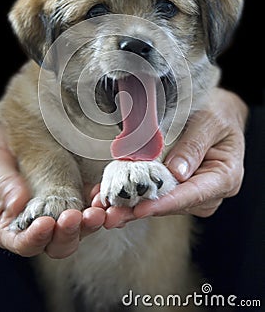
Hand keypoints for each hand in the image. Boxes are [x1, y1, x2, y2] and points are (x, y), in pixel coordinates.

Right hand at [0, 124, 105, 257]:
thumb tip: (17, 205)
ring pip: (80, 230)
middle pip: (56, 244)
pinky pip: (94, 208)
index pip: (23, 244)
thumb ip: (3, 184)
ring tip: (97, 210)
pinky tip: (103, 195)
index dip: (35, 239)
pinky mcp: (79, 196)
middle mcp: (38, 225)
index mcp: (10, 226)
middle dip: (68, 234)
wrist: (14, 133)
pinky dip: (102, 207)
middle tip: (74, 216)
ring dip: (91, 223)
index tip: (45, 223)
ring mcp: (61, 212)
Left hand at [92, 88, 247, 226]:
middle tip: (109, 213)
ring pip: (158, 204)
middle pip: (170, 205)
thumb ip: (194, 145)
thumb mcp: (210, 121)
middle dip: (138, 209)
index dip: (163, 203)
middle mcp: (208, 193)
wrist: (219, 113)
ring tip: (102, 206)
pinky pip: (152, 195)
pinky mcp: (175, 189)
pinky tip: (107, 198)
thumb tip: (176, 173)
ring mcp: (190, 194)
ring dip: (129, 205)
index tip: (140, 209)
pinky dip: (129, 196)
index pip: (192, 195)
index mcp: (224, 178)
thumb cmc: (219, 114)